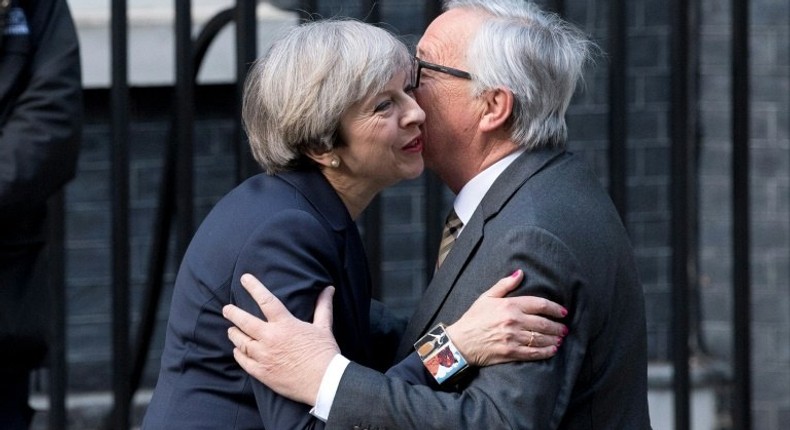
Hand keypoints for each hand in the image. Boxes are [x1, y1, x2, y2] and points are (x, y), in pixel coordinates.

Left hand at [223, 273, 339, 405]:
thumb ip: (323, 306)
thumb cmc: (325, 353)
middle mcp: (270, 338)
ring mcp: (264, 356)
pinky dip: (238, 354)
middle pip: (244, 322)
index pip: (266, 300)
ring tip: (231, 330)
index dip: (254, 287)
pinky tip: (237, 351)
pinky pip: (243, 361)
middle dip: (233, 313)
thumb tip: (328, 289)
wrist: (324, 382)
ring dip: (234, 334)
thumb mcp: (324, 327)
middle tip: (226, 309)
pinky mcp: (262, 373)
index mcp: (285, 325)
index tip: (244, 278)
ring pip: (241, 342)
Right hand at [446, 269, 567, 366]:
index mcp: (509, 305)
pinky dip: (546, 352)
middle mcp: (514, 321)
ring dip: (554, 339)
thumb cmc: (473, 318)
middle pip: (544, 323)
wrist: (460, 342)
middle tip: (564, 328)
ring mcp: (513, 337)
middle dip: (558, 326)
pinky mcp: (511, 352)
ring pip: (541, 338)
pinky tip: (552, 350)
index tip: (563, 312)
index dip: (555, 308)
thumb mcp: (486, 297)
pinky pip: (534, 353)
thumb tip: (520, 273)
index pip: (540, 304)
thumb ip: (505, 285)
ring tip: (560, 338)